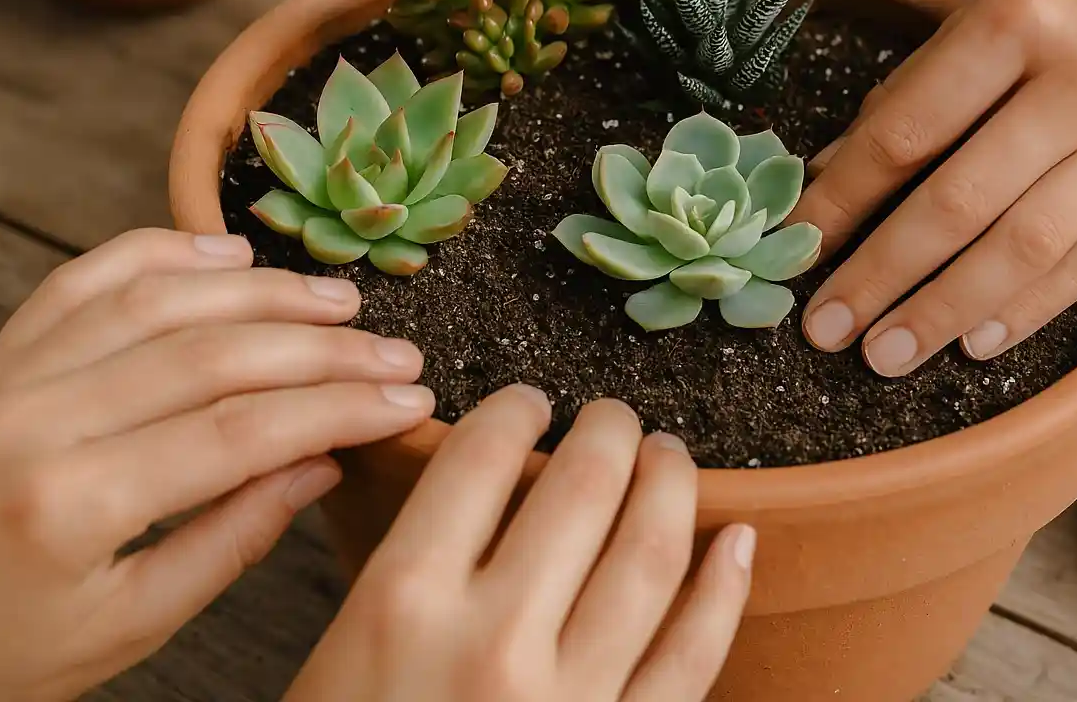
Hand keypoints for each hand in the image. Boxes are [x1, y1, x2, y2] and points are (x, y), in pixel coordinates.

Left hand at [0, 228, 436, 701]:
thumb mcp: (124, 628)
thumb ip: (230, 541)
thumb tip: (322, 463)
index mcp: (73, 503)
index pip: (242, 431)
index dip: (340, 408)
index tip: (408, 400)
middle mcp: (38, 420)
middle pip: (213, 354)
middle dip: (322, 350)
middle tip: (395, 352)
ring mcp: (9, 377)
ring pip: (158, 299)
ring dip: (261, 291)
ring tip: (336, 302)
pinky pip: (85, 278)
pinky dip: (159, 251)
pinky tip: (226, 253)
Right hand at [285, 386, 753, 701]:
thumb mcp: (339, 658)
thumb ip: (407, 575)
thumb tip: (475, 490)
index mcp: (402, 601)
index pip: (480, 457)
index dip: (514, 409)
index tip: (527, 402)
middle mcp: (493, 638)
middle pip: (580, 486)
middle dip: (606, 430)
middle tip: (610, 418)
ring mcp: (570, 697)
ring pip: (650, 553)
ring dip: (669, 485)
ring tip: (665, 457)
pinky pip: (694, 656)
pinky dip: (725, 589)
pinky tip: (737, 542)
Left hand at [790, 0, 1076, 374]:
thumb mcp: (997, 6)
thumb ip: (920, 88)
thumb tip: (834, 173)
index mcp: (1017, 20)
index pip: (907, 130)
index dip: (842, 200)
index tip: (796, 250)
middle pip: (960, 202)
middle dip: (882, 275)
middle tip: (826, 330)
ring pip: (1026, 247)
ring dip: (946, 310)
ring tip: (888, 353)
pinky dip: (1028, 309)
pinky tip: (975, 343)